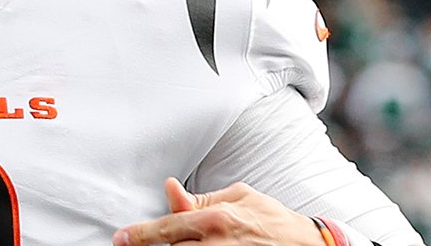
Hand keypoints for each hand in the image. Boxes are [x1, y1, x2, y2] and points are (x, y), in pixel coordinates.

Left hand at [113, 178, 322, 245]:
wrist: (308, 245)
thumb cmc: (272, 219)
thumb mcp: (239, 197)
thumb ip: (201, 198)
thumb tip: (169, 189)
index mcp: (216, 219)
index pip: (167, 228)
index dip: (140, 235)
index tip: (121, 239)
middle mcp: (217, 244)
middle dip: (159, 244)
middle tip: (149, 240)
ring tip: (187, 240)